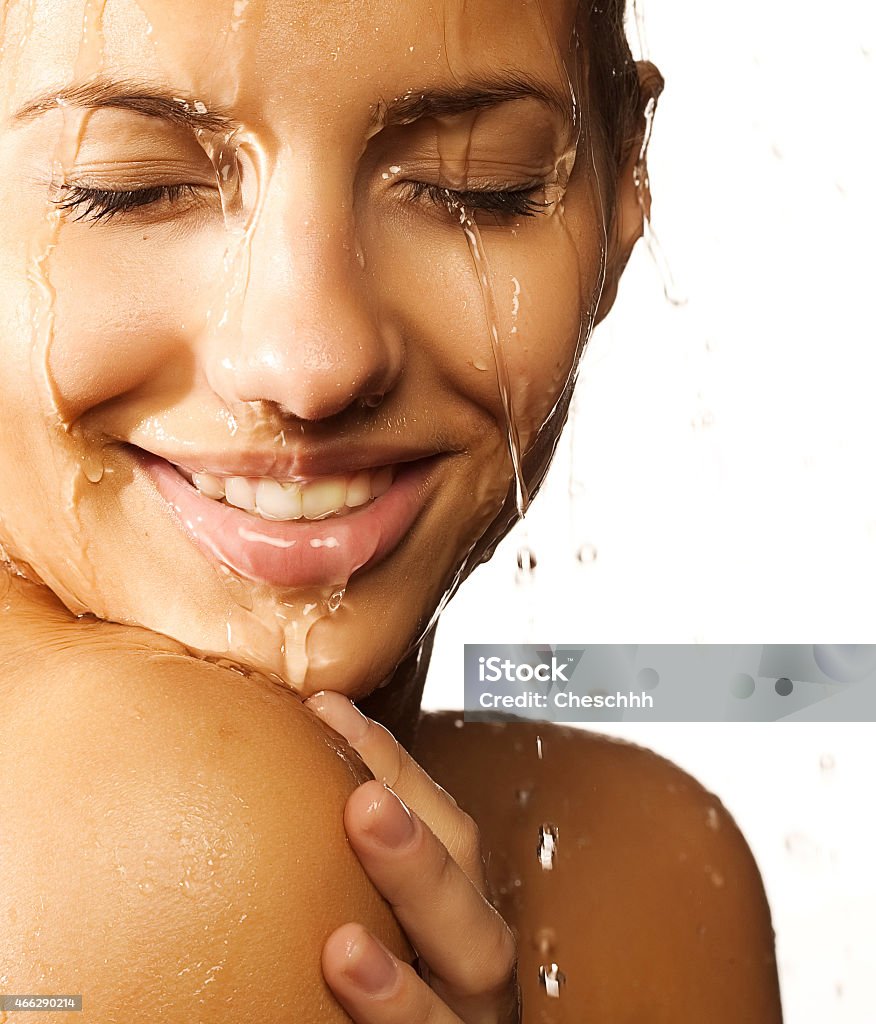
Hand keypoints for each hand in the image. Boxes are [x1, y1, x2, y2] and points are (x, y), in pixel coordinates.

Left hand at [303, 691, 519, 1023]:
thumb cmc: (380, 977)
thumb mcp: (383, 909)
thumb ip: (355, 860)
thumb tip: (288, 759)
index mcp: (458, 920)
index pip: (448, 834)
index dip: (398, 769)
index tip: (332, 714)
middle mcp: (474, 980)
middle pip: (472, 919)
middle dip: (421, 860)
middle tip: (363, 802)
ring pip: (459, 1011)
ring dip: (404, 985)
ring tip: (343, 952)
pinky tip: (345, 995)